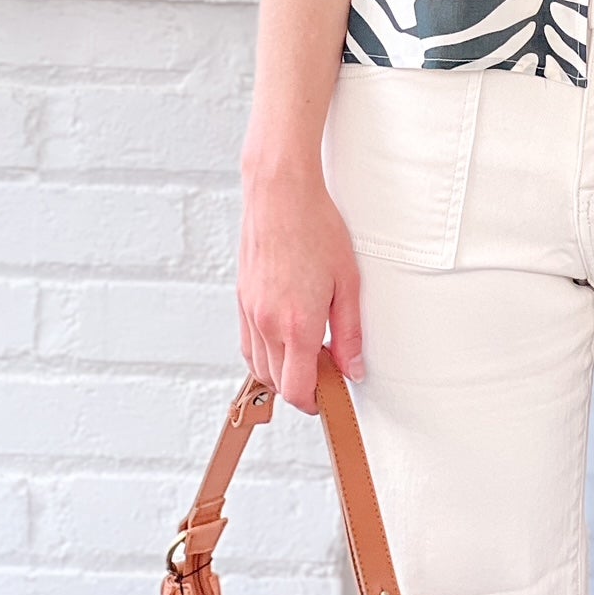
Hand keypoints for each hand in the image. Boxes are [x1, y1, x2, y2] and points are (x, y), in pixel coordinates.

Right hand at [237, 165, 364, 414]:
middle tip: (328, 369)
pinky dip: (265, 353)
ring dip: (282, 371)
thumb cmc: (316, 227)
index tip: (331, 395)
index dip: (315, 401)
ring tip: (309, 351)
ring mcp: (250, 311)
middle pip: (277, 383)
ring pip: (259, 366)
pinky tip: (285, 337)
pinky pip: (248, 343)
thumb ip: (349, 331)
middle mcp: (267, 324)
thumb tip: (352, 368)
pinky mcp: (241, 298)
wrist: (280, 193)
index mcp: (296, 324)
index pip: (298, 389)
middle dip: (302, 386)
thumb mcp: (348, 281)